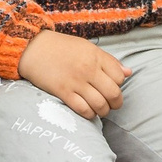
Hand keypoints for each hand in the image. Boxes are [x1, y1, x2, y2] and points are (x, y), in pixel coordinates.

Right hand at [17, 28, 132, 119]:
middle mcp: (88, 69)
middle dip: (116, 103)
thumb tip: (128, 72)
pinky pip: (83, 109)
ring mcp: (76, 82)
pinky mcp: (63, 92)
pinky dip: (89, 114)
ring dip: (103, 111)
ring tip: (100, 110)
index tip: (112, 86)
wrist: (33, 48)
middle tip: (112, 104)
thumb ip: (108, 60)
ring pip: (100, 104)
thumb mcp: (87, 47)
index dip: (119, 84)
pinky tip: (88, 111)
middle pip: (113, 93)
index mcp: (96, 56)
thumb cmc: (61, 47)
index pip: (119, 76)